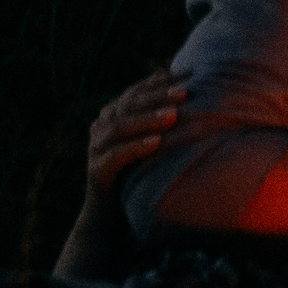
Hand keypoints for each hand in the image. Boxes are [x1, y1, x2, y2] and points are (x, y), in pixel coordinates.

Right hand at [87, 68, 185, 193]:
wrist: (113, 214)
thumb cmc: (140, 172)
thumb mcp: (153, 141)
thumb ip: (163, 117)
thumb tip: (188, 89)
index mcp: (114, 115)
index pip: (138, 91)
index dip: (161, 82)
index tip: (190, 74)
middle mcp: (102, 127)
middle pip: (129, 105)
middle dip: (157, 96)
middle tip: (185, 92)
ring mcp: (96, 148)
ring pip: (120, 127)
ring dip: (147, 119)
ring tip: (172, 115)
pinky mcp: (96, 170)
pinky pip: (115, 156)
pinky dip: (135, 147)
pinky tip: (156, 143)